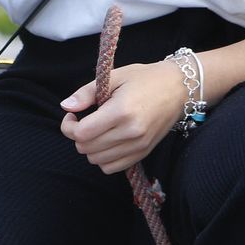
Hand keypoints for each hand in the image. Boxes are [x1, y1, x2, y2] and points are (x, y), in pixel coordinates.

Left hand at [59, 61, 186, 173]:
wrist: (179, 88)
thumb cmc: (145, 78)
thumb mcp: (114, 77)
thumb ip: (86, 93)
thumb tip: (66, 106)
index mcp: (121, 111)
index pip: (81, 133)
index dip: (69, 126)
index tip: (73, 115)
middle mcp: (130, 132)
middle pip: (86, 149)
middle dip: (77, 136)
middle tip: (83, 120)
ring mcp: (138, 146)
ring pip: (97, 160)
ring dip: (90, 148)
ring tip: (97, 130)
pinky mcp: (143, 153)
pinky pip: (112, 167)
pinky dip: (103, 158)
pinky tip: (107, 141)